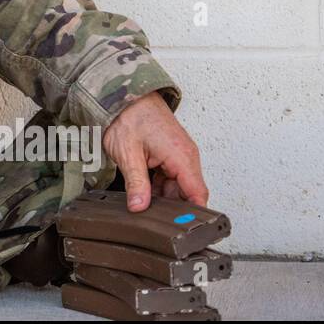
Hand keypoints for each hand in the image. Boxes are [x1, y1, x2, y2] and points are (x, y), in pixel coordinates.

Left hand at [102, 91, 207, 212]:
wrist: (124, 94)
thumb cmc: (128, 116)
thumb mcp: (128, 153)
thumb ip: (136, 183)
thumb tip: (140, 207)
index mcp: (182, 156)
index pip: (198, 194)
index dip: (192, 214)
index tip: (184, 230)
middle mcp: (185, 156)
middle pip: (185, 193)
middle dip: (170, 206)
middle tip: (150, 217)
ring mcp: (178, 154)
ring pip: (175, 186)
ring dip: (160, 194)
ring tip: (141, 197)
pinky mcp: (169, 153)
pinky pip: (169, 176)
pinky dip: (156, 183)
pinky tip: (141, 186)